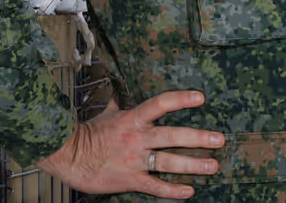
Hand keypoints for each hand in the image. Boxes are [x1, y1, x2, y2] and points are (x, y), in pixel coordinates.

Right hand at [35, 90, 224, 198]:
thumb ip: (119, 105)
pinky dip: (172, 190)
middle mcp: (137, 138)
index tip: (200, 98)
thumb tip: (120, 94)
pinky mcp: (129, 180)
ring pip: (168, 162)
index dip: (181, 100)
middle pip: (172, 136)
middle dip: (198, 138)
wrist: (66, 155)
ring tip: (213, 166)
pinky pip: (155, 186)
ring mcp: (134, 160)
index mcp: (132, 119)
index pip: (160, 104)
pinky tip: (188, 191)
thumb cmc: (86, 134)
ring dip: (193, 165)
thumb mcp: (106, 114)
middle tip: (219, 140)